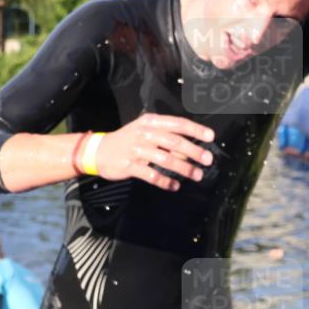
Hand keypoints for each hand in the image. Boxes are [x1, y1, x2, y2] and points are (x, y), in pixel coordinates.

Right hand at [90, 113, 215, 190]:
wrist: (98, 151)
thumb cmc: (127, 141)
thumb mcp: (144, 131)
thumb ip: (166, 137)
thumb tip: (191, 150)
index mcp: (150, 122)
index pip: (177, 123)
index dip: (195, 130)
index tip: (210, 137)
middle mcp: (144, 133)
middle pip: (174, 141)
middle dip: (193, 151)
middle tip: (208, 160)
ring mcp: (136, 150)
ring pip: (165, 159)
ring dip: (183, 169)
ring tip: (197, 176)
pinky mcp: (129, 165)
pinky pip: (151, 175)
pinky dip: (165, 182)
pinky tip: (174, 186)